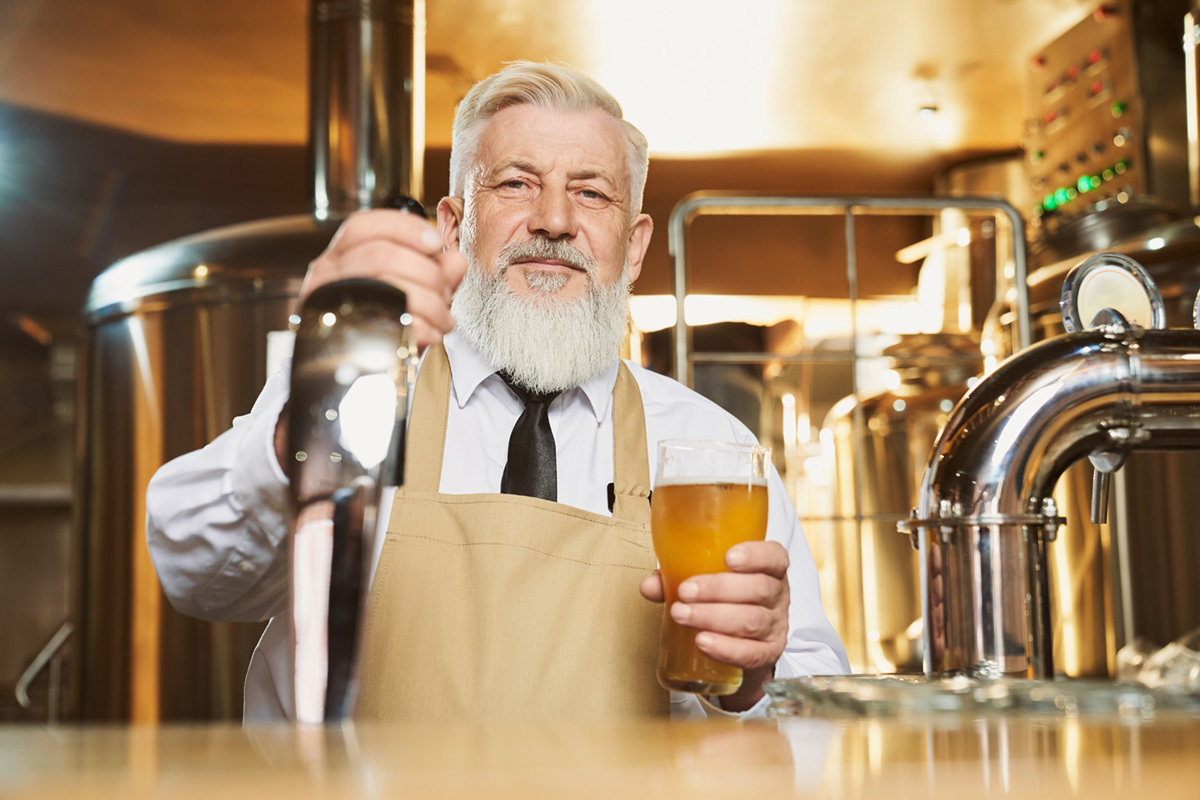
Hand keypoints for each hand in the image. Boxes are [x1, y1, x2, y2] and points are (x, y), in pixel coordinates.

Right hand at [300, 209, 467, 349]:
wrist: (362, 370)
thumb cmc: (387, 319)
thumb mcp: (413, 288)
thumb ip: (436, 271)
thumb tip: (456, 261)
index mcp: (342, 255)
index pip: (363, 226)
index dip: (404, 228)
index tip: (435, 243)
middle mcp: (328, 274)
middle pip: (381, 255)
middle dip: (427, 273)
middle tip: (445, 293)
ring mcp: (329, 304)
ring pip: (386, 287)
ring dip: (429, 302)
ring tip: (444, 318)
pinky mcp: (340, 337)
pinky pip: (387, 326)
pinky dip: (419, 328)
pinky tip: (431, 333)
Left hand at [639, 540, 789, 711]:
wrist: (744, 648)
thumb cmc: (725, 602)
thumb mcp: (708, 584)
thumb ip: (678, 578)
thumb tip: (649, 586)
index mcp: (769, 569)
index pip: (774, 557)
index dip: (755, 555)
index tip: (729, 557)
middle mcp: (778, 596)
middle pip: (758, 588)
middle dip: (718, 588)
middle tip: (685, 591)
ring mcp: (775, 627)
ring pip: (751, 620)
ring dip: (713, 617)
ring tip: (682, 615)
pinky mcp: (767, 655)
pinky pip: (751, 653)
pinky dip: (725, 648)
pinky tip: (703, 642)